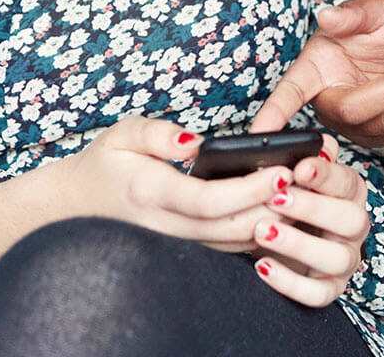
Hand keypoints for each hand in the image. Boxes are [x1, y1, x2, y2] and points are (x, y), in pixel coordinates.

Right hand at [58, 116, 292, 252]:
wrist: (75, 208)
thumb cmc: (103, 164)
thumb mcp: (122, 135)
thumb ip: (157, 134)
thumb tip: (195, 142)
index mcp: (152, 194)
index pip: (209, 200)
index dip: (249, 190)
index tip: (281, 171)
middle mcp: (167, 227)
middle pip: (232, 228)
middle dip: (274, 208)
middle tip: (308, 182)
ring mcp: (178, 244)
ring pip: (235, 244)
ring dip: (273, 223)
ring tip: (305, 193)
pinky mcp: (187, 249)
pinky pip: (229, 248)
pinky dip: (259, 232)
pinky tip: (283, 210)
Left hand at [248, 135, 372, 306]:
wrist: (278, 240)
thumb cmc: (283, 198)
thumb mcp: (285, 171)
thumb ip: (283, 149)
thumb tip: (262, 132)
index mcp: (348, 191)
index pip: (347, 181)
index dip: (325, 175)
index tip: (298, 167)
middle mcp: (354, 224)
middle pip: (352, 219)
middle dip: (313, 208)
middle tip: (276, 200)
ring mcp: (345, 259)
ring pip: (338, 258)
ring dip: (300, 245)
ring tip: (262, 232)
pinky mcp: (329, 289)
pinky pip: (320, 295)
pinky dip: (291, 283)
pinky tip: (262, 267)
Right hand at [249, 0, 383, 146]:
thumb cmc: (381, 28)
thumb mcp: (372, 8)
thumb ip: (352, 13)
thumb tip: (326, 14)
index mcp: (314, 70)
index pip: (289, 94)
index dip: (273, 114)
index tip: (257, 133)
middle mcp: (329, 103)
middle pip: (355, 112)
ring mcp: (355, 126)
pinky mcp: (383, 138)